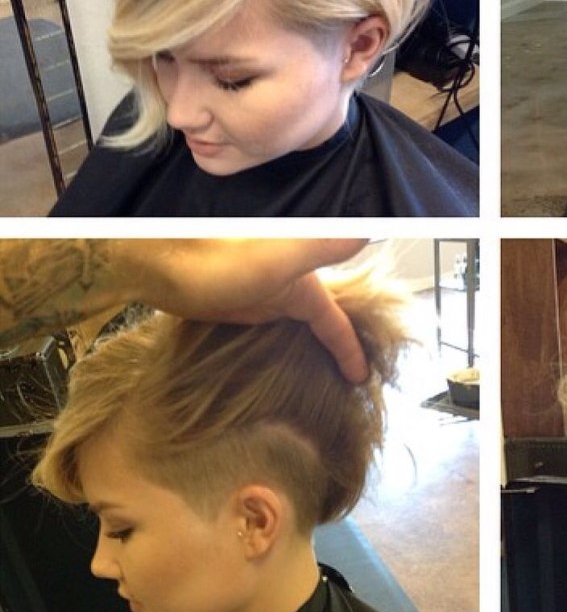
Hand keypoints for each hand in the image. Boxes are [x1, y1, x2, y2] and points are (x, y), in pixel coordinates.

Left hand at [117, 240, 370, 382]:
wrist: (153, 261)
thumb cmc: (215, 260)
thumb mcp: (278, 256)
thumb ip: (323, 246)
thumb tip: (368, 230)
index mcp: (302, 278)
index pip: (336, 319)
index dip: (351, 347)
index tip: (361, 377)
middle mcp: (286, 285)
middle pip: (319, 321)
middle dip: (335, 346)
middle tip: (342, 381)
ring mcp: (260, 295)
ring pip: (293, 325)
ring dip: (307, 346)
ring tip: (315, 377)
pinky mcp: (235, 305)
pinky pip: (268, 327)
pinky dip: (279, 343)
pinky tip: (273, 359)